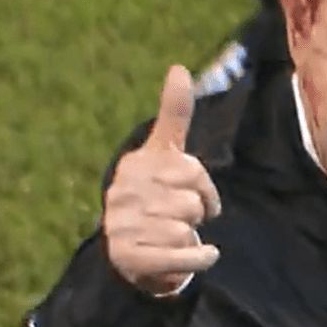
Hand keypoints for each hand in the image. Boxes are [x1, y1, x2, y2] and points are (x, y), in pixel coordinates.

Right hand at [104, 66, 223, 296]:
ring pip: (185, 230)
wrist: (133, 252)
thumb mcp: (165, 154)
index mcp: (135, 165)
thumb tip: (179, 68)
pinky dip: (200, 258)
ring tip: (174, 237)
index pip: (191, 171)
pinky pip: (182, 257)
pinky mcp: (130, 257)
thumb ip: (174, 114)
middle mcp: (123, 193)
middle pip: (190, 203)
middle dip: (196, 215)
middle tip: (181, 219)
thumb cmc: (157, 197)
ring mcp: (122, 226)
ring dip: (192, 238)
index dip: (205, 188)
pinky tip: (202, 255)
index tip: (196, 195)